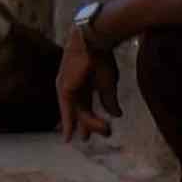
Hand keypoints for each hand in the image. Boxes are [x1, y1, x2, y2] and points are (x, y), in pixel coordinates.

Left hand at [57, 31, 120, 146]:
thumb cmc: (102, 58)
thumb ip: (109, 100)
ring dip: (91, 124)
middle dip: (84, 125)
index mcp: (82, 84)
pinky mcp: (64, 89)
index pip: (84, 105)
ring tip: (105, 131)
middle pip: (78, 110)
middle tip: (86, 139)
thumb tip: (117, 115)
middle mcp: (72, 87)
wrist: (96, 42)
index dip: (88, 118)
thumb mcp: (108, 84)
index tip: (94, 130)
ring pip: (78, 113)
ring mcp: (66, 88)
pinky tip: (69, 137)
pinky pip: (71, 111)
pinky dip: (71, 124)